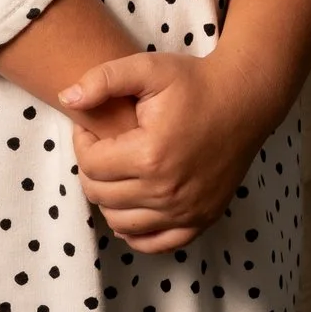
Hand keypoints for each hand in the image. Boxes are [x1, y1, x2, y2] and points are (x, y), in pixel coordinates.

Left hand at [60, 49, 285, 253]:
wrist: (244, 99)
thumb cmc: (194, 82)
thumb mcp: (147, 68)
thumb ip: (102, 79)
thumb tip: (66, 98)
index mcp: (150, 155)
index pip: (90, 165)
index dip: (82, 143)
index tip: (92, 127)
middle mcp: (167, 191)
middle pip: (101, 196)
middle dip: (92, 169)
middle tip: (104, 146)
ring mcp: (186, 211)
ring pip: (120, 222)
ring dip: (109, 198)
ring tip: (119, 169)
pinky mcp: (201, 219)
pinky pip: (153, 243)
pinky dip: (135, 230)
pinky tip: (134, 203)